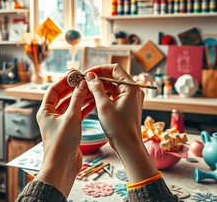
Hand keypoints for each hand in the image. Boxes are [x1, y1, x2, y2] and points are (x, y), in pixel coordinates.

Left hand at [34, 72, 95, 196]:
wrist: (62, 167)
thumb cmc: (61, 144)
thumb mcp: (71, 118)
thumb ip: (77, 99)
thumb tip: (82, 84)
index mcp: (45, 111)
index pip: (54, 90)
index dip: (64, 80)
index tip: (76, 73)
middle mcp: (51, 116)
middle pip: (63, 96)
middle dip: (74, 87)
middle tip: (86, 79)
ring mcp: (60, 123)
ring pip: (71, 105)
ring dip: (81, 97)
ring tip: (92, 89)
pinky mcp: (69, 130)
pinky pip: (76, 115)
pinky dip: (84, 108)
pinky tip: (93, 102)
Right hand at [84, 64, 157, 182]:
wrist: (128, 146)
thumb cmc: (118, 127)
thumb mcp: (104, 106)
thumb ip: (96, 88)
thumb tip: (89, 76)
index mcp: (131, 87)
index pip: (114, 69)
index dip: (99, 69)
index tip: (87, 73)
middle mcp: (133, 90)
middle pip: (113, 76)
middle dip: (98, 77)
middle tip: (84, 81)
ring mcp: (130, 98)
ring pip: (112, 86)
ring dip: (100, 86)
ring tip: (86, 89)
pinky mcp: (126, 105)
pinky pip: (114, 95)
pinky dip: (103, 94)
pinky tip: (93, 98)